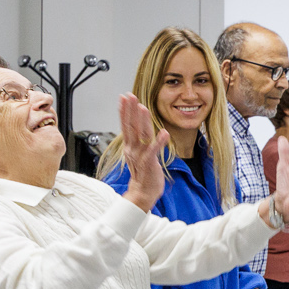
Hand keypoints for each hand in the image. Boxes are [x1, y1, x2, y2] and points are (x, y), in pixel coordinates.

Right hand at [117, 94, 165, 211]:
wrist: (143, 192)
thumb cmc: (144, 174)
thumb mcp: (140, 154)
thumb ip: (140, 141)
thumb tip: (140, 129)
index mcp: (130, 146)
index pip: (126, 125)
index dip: (125, 111)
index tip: (124, 97)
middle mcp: (133, 149)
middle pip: (130, 126)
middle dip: (130, 110)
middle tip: (129, 95)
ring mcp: (140, 155)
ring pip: (140, 135)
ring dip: (142, 120)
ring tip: (143, 107)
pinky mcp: (149, 162)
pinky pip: (154, 150)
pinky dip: (159, 141)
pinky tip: (165, 133)